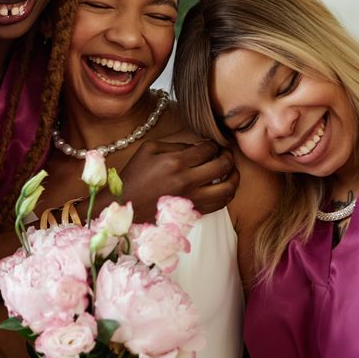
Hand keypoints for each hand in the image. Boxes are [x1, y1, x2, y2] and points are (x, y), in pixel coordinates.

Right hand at [119, 139, 238, 222]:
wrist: (125, 205)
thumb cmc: (134, 175)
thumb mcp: (149, 149)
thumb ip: (175, 144)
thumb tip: (197, 148)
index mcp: (176, 162)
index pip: (208, 149)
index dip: (214, 144)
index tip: (212, 145)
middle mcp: (187, 181)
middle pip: (223, 165)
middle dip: (228, 156)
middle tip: (225, 154)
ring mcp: (192, 199)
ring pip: (227, 188)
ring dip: (234, 177)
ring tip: (231, 171)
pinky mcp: (193, 213)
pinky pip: (220, 204)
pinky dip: (226, 194)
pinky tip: (222, 187)